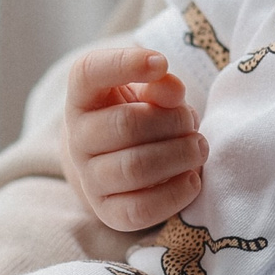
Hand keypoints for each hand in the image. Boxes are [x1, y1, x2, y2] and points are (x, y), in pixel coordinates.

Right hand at [63, 46, 204, 231]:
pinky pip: (141, 210)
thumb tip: (172, 91)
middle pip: (126, 125)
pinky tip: (191, 178)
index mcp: (83, 97)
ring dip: (180, 156)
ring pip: (135, 168)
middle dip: (173, 121)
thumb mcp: (149, 89)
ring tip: (197, 148)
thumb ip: (161, 83)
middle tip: (191, 122)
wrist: (120, 160)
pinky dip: (176, 193)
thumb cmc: (141, 114)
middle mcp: (77, 138)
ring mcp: (89, 178)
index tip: (161, 62)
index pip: (89, 72)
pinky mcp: (108, 212)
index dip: (125, 63)